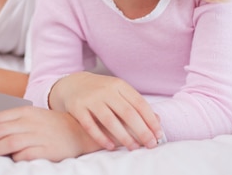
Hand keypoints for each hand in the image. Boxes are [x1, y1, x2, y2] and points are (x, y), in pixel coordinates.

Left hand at [0, 106, 102, 161]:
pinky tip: (11, 159)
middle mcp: (30, 123)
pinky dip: (14, 158)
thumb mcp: (32, 116)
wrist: (79, 131)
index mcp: (25, 112)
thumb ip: (13, 121)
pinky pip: (24, 155)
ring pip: (7, 143)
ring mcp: (38, 136)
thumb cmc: (52, 126)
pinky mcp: (46, 151)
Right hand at [49, 72, 163, 150]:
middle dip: (141, 131)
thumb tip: (157, 120)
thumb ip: (135, 103)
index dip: (150, 120)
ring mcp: (90, 99)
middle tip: (151, 144)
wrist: (72, 84)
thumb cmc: (102, 92)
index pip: (139, 103)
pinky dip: (101, 138)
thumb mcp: (118, 91)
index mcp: (118, 85)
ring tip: (134, 147)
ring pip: (110, 120)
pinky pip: (90, 126)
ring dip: (124, 136)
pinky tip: (111, 146)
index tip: (158, 134)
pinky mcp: (77, 108)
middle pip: (127, 113)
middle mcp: (105, 90)